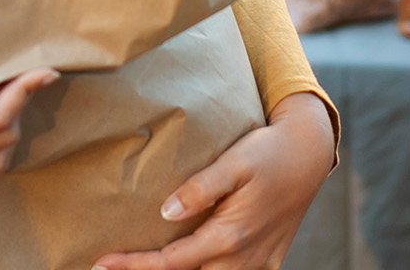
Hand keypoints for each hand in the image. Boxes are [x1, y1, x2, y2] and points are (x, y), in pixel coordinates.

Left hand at [92, 92, 336, 269]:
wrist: (308, 154)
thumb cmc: (268, 152)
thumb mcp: (234, 162)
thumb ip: (200, 188)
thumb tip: (165, 213)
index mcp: (229, 236)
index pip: (171, 262)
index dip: (134, 266)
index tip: (101, 264)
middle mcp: (243, 258)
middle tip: (116, 266)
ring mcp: (258, 264)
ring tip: (147, 262)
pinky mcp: (268, 262)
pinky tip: (193, 264)